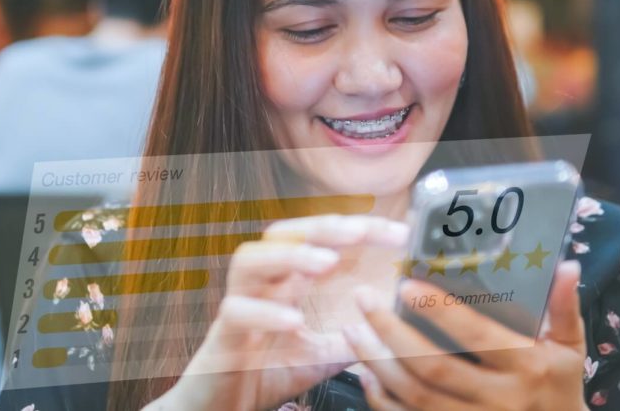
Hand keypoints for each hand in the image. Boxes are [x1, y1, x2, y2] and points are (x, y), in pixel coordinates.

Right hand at [150, 215, 408, 410]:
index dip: (359, 229)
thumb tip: (392, 327)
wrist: (219, 408)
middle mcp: (261, 285)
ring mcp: (239, 306)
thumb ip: (352, 338)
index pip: (320, 240)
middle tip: (362, 231)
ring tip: (327, 261)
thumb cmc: (264, 374)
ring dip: (290, 256)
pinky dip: (265, 313)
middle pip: (282, 234)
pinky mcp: (223, 337)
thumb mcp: (321, 355)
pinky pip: (237, 313)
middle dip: (323, 227)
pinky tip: (294, 320)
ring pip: (250, 260)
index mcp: (285, 281)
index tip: (399, 233)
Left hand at [344, 260, 588, 410]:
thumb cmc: (559, 390)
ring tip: (353, 331)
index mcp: (525, 367)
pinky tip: (366, 373)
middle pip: (432, 366)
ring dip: (377, 362)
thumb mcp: (570, 350)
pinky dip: (382, 399)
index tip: (405, 283)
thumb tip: (566, 263)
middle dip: (391, 332)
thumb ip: (564, 307)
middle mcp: (497, 400)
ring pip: (414, 395)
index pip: (475, 335)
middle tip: (363, 299)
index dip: (438, 310)